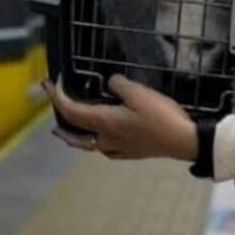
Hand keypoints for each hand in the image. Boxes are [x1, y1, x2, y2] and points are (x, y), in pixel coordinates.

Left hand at [43, 74, 197, 161]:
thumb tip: (109, 84)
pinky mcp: (128, 153)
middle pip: (72, 129)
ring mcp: (116, 148)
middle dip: (58, 112)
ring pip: (84, 143)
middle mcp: (104, 138)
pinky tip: (96, 139)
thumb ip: (118, 85)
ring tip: (61, 129)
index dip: (57, 95)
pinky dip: (90, 141)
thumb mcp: (138, 93)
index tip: (53, 81)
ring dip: (70, 133)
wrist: (183, 141)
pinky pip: (101, 148)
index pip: (70, 110)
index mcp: (104, 122)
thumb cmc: (160, 116)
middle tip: (50, 98)